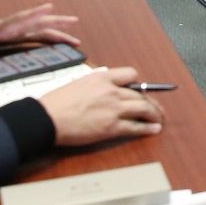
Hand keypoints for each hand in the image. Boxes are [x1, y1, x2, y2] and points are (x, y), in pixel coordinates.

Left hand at [0, 2, 81, 75]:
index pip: (17, 20)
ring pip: (40, 28)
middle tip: (74, 21)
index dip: (33, 15)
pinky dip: (50, 36)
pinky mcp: (16, 33)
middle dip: (56, 21)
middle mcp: (10, 26)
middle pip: (36, 22)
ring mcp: (15, 29)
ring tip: (76, 33)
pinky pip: (37, 34)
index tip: (48, 8)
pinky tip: (62, 40)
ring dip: (58, 29)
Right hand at [38, 66, 163, 145]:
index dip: (139, 84)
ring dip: (155, 114)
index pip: (131, 74)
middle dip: (151, 102)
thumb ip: (95, 85)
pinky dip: (148, 128)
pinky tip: (153, 129)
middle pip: (141, 94)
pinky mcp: (112, 127)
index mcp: (101, 77)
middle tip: (156, 108)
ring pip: (144, 108)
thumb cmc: (56, 103)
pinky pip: (136, 127)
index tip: (141, 90)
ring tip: (159, 119)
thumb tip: (102, 90)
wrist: (46, 118)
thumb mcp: (77, 83)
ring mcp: (113, 108)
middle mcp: (111, 90)